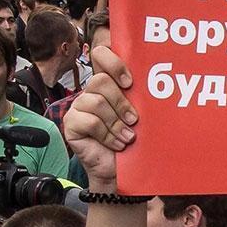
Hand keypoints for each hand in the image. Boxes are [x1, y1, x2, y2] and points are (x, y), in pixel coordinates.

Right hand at [63, 50, 136, 191]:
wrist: (120, 171)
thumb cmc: (131, 141)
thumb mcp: (138, 114)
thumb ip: (138, 96)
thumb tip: (155, 83)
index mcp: (108, 84)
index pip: (101, 55)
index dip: (114, 63)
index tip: (130, 83)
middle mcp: (91, 92)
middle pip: (101, 81)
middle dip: (121, 102)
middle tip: (134, 120)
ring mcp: (78, 107)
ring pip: (97, 102)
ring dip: (116, 123)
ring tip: (127, 137)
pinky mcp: (71, 123)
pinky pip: (90, 121)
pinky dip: (107, 135)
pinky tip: (116, 144)